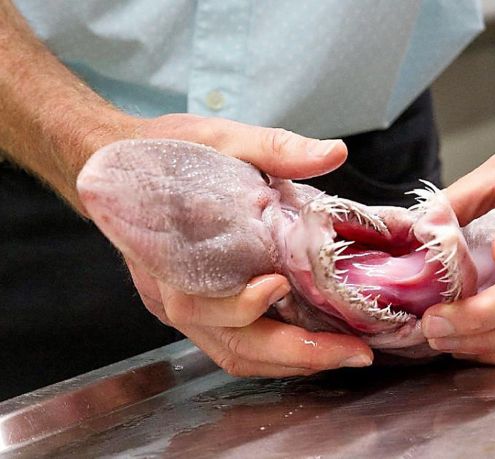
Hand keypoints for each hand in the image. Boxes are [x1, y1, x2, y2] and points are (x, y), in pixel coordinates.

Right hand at [117, 114, 372, 375]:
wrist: (123, 164)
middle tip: (352, 352)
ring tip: (344, 355)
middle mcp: (175, 292)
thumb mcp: (223, 139)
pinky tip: (315, 345)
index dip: (242, 304)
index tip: (280, 285)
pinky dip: (277, 353)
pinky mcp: (200, 311)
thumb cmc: (170, 154)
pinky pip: (236, 346)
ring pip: (235, 354)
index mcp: (172, 252)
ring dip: (291, 362)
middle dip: (294, 353)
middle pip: (230, 344)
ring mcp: (186, 307)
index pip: (200, 301)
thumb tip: (334, 152)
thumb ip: (276, 149)